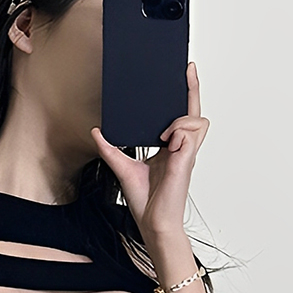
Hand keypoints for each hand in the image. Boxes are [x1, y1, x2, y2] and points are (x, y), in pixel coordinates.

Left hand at [90, 61, 209, 233]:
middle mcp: (181, 149)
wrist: (152, 223)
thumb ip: (110, 149)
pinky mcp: (186, 160)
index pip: (181, 117)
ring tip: (162, 136)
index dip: (186, 94)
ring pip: (196, 119)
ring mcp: (186, 154)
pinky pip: (188, 133)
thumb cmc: (145, 202)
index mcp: (171, 149)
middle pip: (195, 112)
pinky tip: (166, 143)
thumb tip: (96, 131)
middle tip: (188, 69)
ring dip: (180, 119)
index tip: (185, 73)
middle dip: (193, 89)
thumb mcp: (122, 168)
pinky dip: (177, 132)